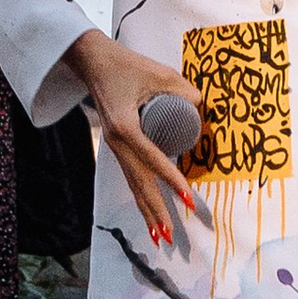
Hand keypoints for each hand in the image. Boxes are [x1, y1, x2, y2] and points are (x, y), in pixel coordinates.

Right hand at [73, 31, 203, 245]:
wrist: (93, 61)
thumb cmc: (125, 65)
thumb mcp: (160, 72)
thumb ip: (185, 90)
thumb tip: (203, 108)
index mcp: (126, 126)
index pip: (153, 160)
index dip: (172, 181)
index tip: (189, 200)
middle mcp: (117, 142)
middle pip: (140, 184)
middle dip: (157, 211)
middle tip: (174, 236)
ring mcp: (115, 147)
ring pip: (133, 186)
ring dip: (148, 212)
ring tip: (162, 237)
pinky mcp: (117, 147)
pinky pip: (131, 177)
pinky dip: (141, 198)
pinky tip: (150, 215)